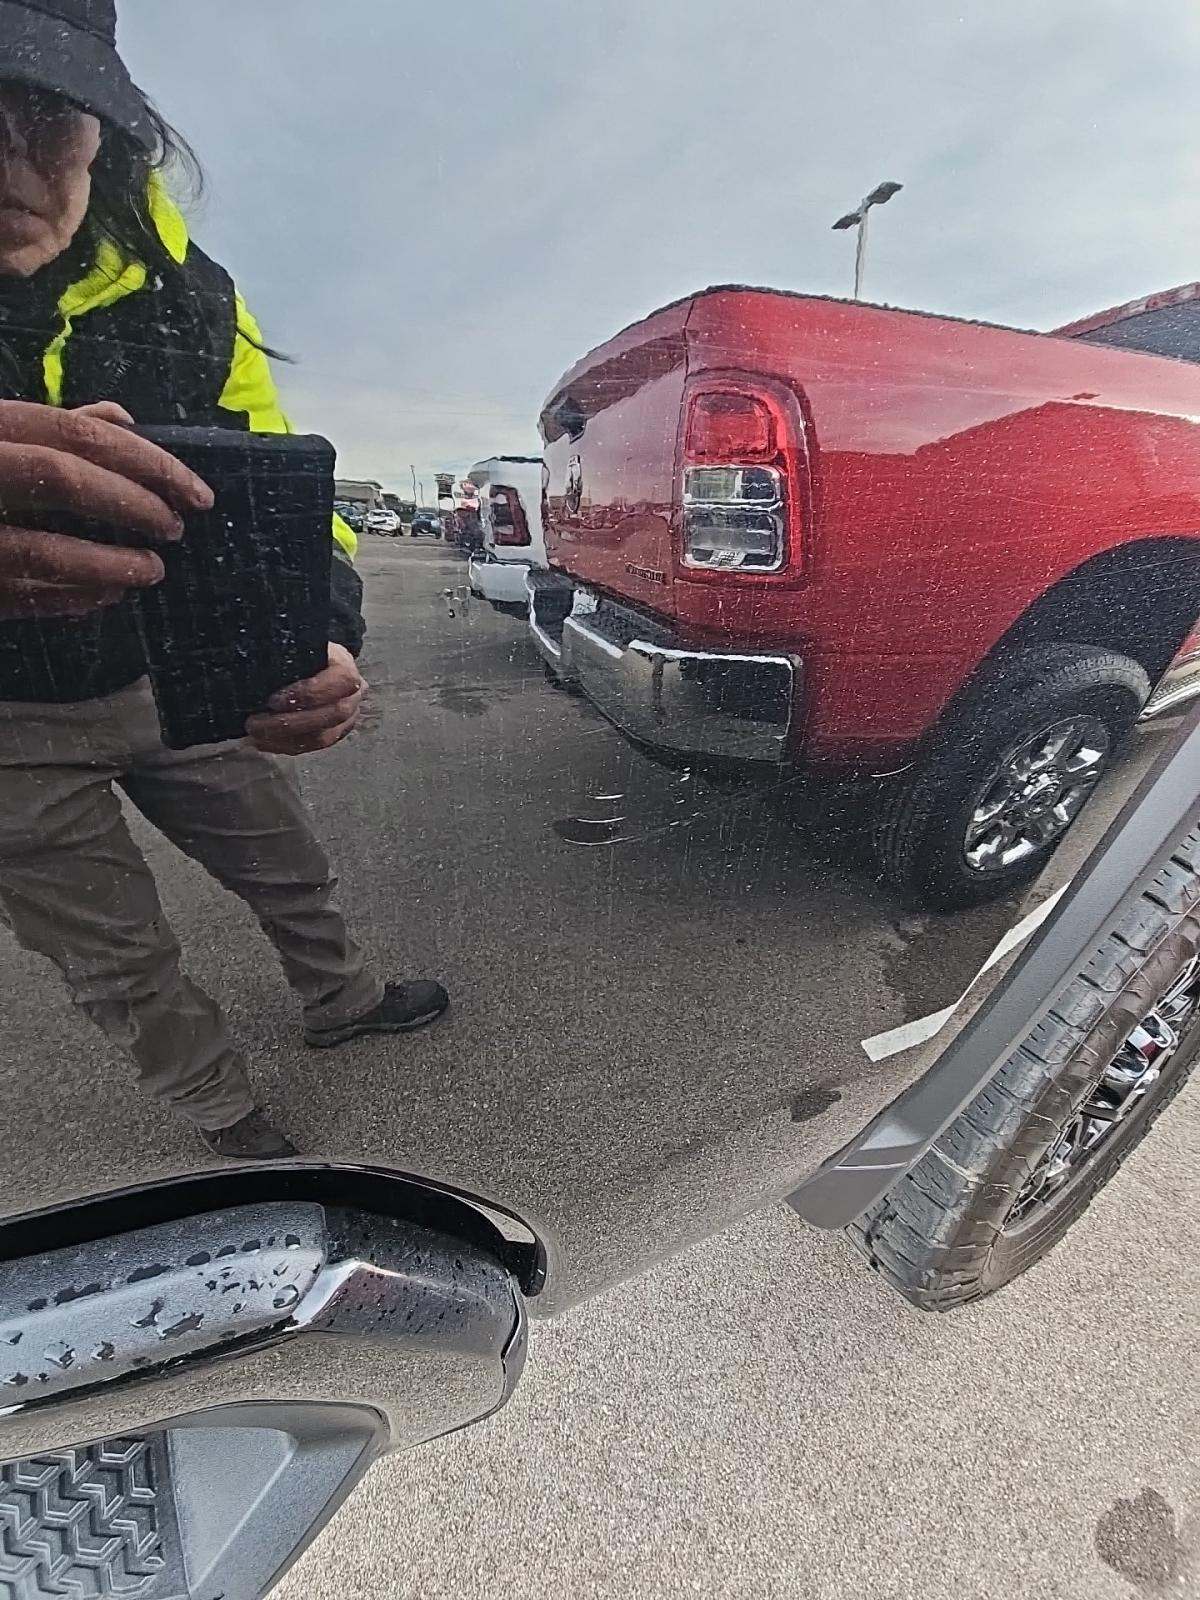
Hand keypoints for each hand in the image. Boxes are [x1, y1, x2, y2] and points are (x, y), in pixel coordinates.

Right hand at [0, 399, 212, 619]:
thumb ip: (50, 425)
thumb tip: (122, 420)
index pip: (76, 433)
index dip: (146, 462)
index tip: (196, 492)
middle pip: (63, 480)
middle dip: (131, 505)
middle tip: (174, 529)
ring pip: (40, 551)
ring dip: (108, 565)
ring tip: (151, 571)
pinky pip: (17, 597)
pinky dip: (68, 599)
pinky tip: (106, 597)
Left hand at [245, 643, 366, 754]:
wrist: (312, 666)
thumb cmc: (299, 655)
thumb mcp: (295, 646)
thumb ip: (283, 654)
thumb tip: (256, 665)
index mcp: (345, 667)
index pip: (340, 681)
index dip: (309, 693)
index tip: (273, 700)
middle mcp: (353, 694)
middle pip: (332, 714)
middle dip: (290, 723)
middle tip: (255, 723)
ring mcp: (348, 718)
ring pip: (323, 736)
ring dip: (285, 739)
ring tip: (255, 735)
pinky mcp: (336, 734)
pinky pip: (315, 746)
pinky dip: (287, 746)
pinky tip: (264, 742)